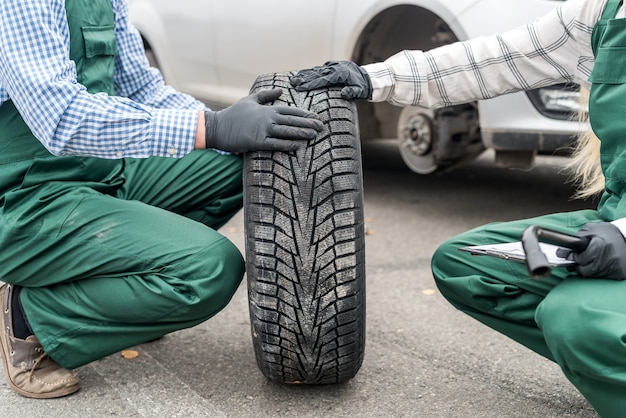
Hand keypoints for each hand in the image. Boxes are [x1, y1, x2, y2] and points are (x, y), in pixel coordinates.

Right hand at [205, 88, 323, 152]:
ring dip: (302, 133)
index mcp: (267, 109)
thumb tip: (281, 90)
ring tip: (315, 135)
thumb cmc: (234, 114)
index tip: (316, 117)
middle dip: (309, 124)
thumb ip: (266, 95)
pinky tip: (299, 145)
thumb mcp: (250, 99)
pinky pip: (276, 144)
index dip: (305, 114)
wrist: (217, 127)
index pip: (291, 111)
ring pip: (287, 132)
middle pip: (292, 121)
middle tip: (322, 127)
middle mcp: (267, 118)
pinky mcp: (257, 142)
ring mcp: (263, 130)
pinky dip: (289, 145)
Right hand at [290, 61, 371, 99]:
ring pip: (316, 70)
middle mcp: (334, 68)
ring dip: (304, 75)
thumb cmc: (363, 86)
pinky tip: (301, 75)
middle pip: (317, 74)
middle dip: (304, 79)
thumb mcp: (360, 91)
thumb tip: (344, 93)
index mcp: (340, 74)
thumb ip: (352, 92)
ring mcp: (332, 66)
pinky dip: (309, 72)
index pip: (323, 80)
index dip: (312, 84)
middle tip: (293, 83)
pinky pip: (318, 69)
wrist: (367, 76)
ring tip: (293, 79)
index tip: (301, 87)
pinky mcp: (331, 66)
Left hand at [555, 222, 625, 279]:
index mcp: (599, 247)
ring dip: (587, 269)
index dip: (571, 257)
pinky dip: (597, 272)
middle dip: (577, 266)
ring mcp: (613, 268)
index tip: (566, 255)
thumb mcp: (592, 229)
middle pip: (584, 270)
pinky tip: (597, 264)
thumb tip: (566, 247)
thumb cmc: (608, 232)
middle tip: (575, 261)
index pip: (579, 259)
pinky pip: (602, 276)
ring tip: (586, 261)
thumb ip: (578, 237)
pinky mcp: (618, 273)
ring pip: (592, 275)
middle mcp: (607, 259)